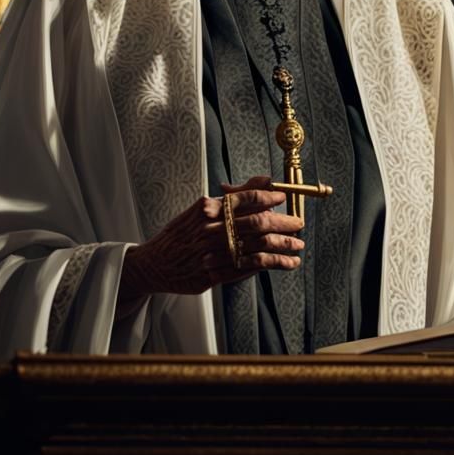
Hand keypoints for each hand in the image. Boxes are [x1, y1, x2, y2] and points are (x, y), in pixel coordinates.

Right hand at [119, 176, 304, 298]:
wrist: (155, 262)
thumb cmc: (182, 233)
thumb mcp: (203, 207)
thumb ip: (235, 195)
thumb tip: (265, 180)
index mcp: (209, 208)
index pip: (246, 198)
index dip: (269, 197)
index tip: (283, 198)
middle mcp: (212, 229)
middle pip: (256, 223)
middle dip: (283, 223)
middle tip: (298, 223)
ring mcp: (214, 253)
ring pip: (257, 247)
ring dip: (282, 246)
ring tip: (298, 245)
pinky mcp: (215, 274)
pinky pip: (250, 268)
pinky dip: (272, 265)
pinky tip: (286, 263)